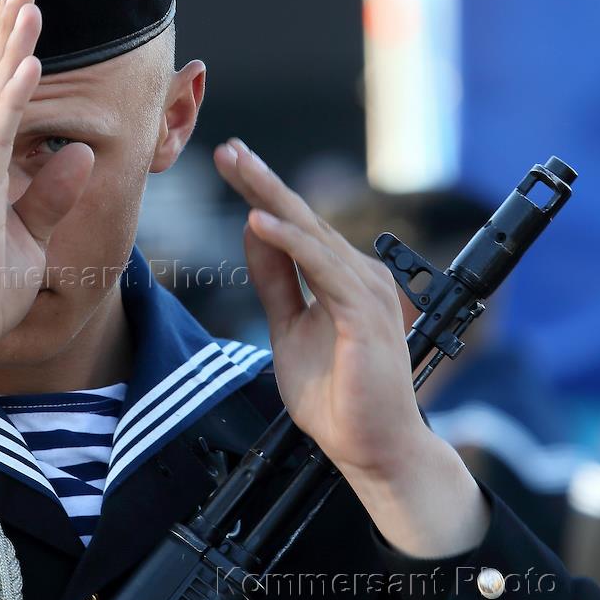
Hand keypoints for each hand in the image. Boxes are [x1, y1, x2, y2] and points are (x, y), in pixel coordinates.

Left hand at [214, 139, 487, 556]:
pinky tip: (258, 222)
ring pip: (312, 234)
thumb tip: (254, 231)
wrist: (371, 449)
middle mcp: (360, 277)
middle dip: (262, 183)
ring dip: (271, 199)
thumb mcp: (289, 328)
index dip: (262, 194)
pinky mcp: (364, 316)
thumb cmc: (337, 396)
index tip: (231, 162)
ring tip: (237, 170)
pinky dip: (289, 243)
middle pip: (303, 219)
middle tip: (228, 149)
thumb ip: (276, 281)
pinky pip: (321, 269)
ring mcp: (367, 293)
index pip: (297, 226)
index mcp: (343, 278)